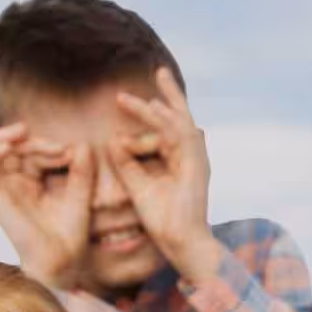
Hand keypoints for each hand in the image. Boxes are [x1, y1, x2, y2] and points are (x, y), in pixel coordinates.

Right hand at [0, 122, 92, 288]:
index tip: (71, 152)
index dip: (49, 147)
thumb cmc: (72, 233)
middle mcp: (15, 185)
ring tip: (23, 132)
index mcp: (34, 183)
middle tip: (60, 150)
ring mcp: (3, 190)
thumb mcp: (81, 194)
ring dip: (5, 138)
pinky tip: (8, 145)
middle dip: (36, 143)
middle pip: (16, 150)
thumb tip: (82, 144)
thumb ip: (81, 170)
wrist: (63, 260)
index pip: (34, 154)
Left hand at [109, 67, 222, 278]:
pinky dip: (170, 121)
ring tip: (158, 79)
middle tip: (160, 70)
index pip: (167, 128)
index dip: (152, 110)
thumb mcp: (137, 186)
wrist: (180, 242)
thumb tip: (114, 141)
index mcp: (179, 161)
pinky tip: (157, 106)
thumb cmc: (162, 220)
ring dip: (169, 101)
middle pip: (180, 118)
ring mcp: (197, 161)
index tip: (130, 97)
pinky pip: (183, 137)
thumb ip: (127, 164)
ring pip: (181, 123)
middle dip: (170, 94)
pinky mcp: (197, 167)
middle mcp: (191, 157)